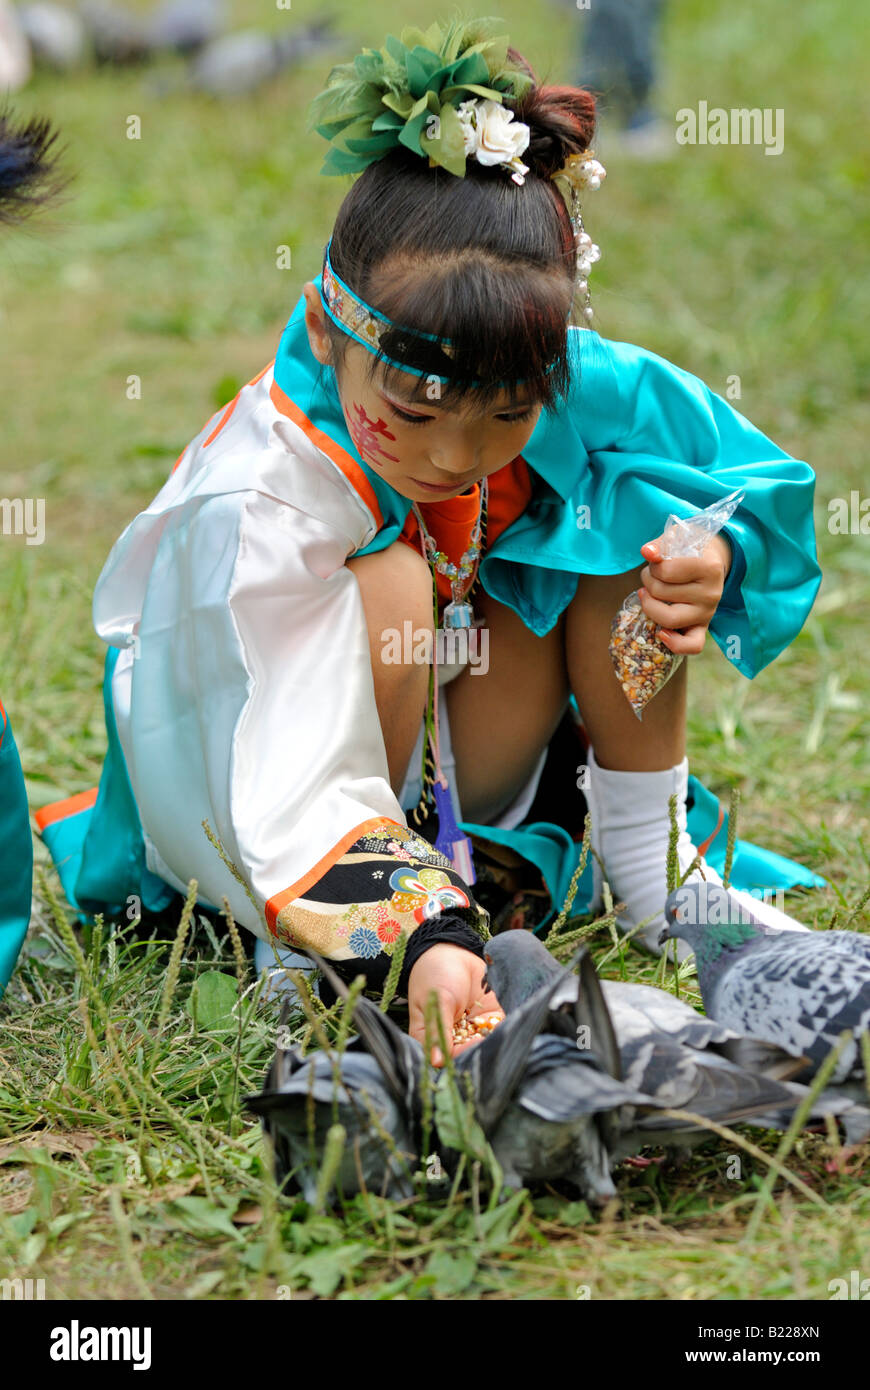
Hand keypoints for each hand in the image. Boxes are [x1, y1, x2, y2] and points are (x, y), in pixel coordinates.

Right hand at [407, 943, 503, 1066]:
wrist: (451, 951)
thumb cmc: (434, 975)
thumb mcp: (435, 1001)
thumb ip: (438, 1029)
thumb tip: (435, 1062)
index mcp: (435, 1038)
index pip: (449, 1056)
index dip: (462, 1055)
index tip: (475, 1046)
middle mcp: (455, 1038)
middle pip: (470, 1053)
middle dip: (483, 1050)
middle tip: (494, 1042)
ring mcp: (474, 1028)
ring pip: (487, 1043)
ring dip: (497, 1041)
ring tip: (507, 1035)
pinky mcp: (491, 1018)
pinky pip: (500, 1028)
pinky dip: (507, 1028)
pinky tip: (514, 1026)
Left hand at [637, 532, 731, 655]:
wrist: (711, 559)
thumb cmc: (689, 548)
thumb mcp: (677, 538)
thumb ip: (660, 545)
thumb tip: (647, 553)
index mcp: (709, 567)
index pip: (665, 571)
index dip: (652, 567)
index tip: (656, 562)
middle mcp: (712, 593)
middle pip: (662, 594)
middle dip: (648, 582)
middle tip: (651, 575)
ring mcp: (708, 613)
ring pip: (669, 619)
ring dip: (650, 606)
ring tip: (650, 594)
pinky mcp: (703, 627)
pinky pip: (692, 646)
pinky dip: (675, 644)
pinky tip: (661, 633)